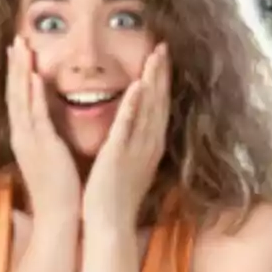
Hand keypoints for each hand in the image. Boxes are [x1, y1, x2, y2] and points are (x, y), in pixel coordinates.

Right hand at [6, 36, 80, 222]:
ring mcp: (30, 140)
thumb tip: (49, 127)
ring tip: (21, 47)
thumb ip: (47, 139)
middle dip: (15, 66)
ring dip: (20, 72)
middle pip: (14, 94)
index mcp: (25, 138)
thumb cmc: (58, 191)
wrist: (58, 217)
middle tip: (16, 40)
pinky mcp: (42, 146)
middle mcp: (23, 136)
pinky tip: (33, 75)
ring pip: (21, 99)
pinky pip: (36, 115)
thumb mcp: (49, 158)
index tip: (18, 53)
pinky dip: (33, 94)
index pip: (18, 101)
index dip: (16, 76)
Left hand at [82, 44, 170, 227]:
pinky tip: (137, 86)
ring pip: (148, 109)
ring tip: (155, 56)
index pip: (158, 108)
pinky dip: (133, 106)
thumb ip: (131, 145)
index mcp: (148, 146)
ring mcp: (136, 149)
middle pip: (159, 103)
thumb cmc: (114, 197)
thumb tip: (131, 131)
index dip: (162, 83)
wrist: (108, 224)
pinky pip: (128, 126)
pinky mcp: (119, 155)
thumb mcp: (127, 164)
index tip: (162, 59)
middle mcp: (148, 145)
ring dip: (153, 81)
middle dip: (162, 74)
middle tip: (163, 47)